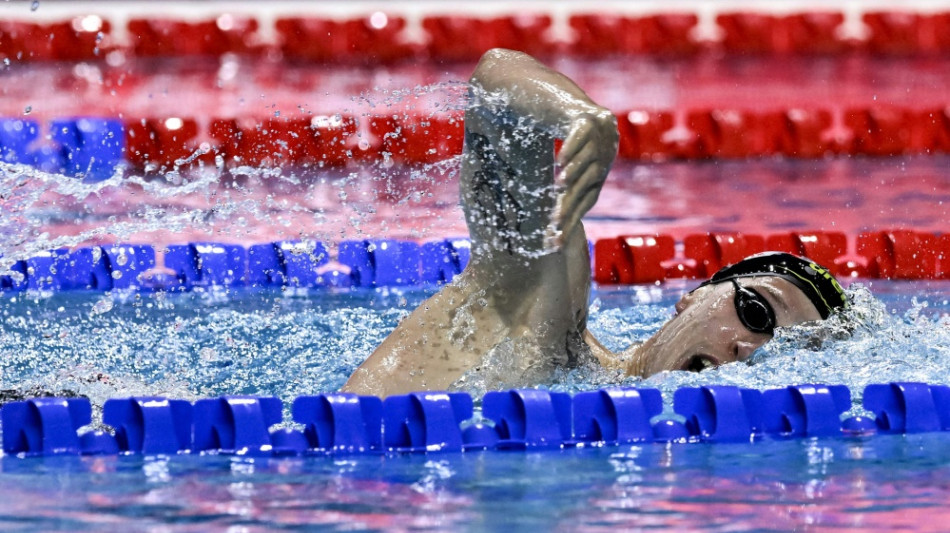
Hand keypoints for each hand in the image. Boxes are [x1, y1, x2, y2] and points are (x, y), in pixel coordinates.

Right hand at [555, 110, 618, 239]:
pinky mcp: (589, 120)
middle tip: (554, 222)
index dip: (570, 223)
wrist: (580, 109)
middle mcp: (602, 161)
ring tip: (558, 186)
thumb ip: (563, 196)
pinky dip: (572, 148)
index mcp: (597, 177)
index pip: (583, 203)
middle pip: (584, 187)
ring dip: (573, 174)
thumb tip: (549, 228)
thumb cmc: (572, 149)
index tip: (555, 243)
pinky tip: (560, 160)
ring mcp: (598, 141)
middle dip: (569, 205)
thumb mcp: (570, 172)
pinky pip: (581, 135)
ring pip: (587, 161)